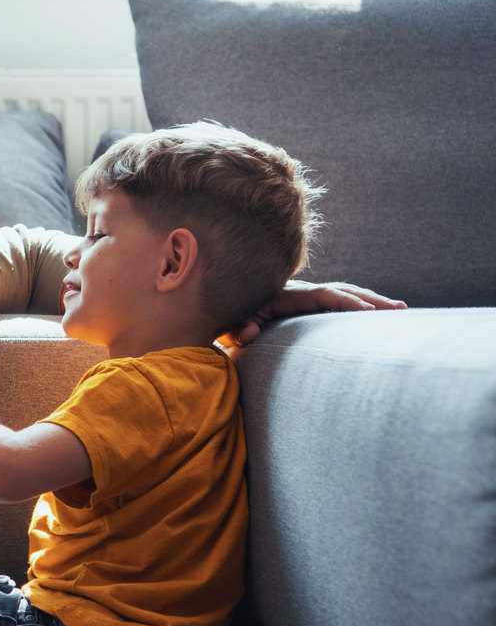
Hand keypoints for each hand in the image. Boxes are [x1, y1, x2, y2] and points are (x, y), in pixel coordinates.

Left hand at [223, 279, 406, 347]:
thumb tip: (247, 334)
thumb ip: (237, 328)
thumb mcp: (228, 323)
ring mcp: (305, 297)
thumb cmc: (228, 316)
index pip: (323, 295)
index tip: (367, 311)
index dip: (345, 302)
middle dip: (370, 299)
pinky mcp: (306, 304)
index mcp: (286, 295)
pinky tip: (377, 316)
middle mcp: (299, 292)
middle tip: (399, 309)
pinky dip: (358, 305)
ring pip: (344, 294)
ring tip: (399, 310)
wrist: (225, 301)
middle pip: (341, 290)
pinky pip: (337, 302)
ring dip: (370, 301)